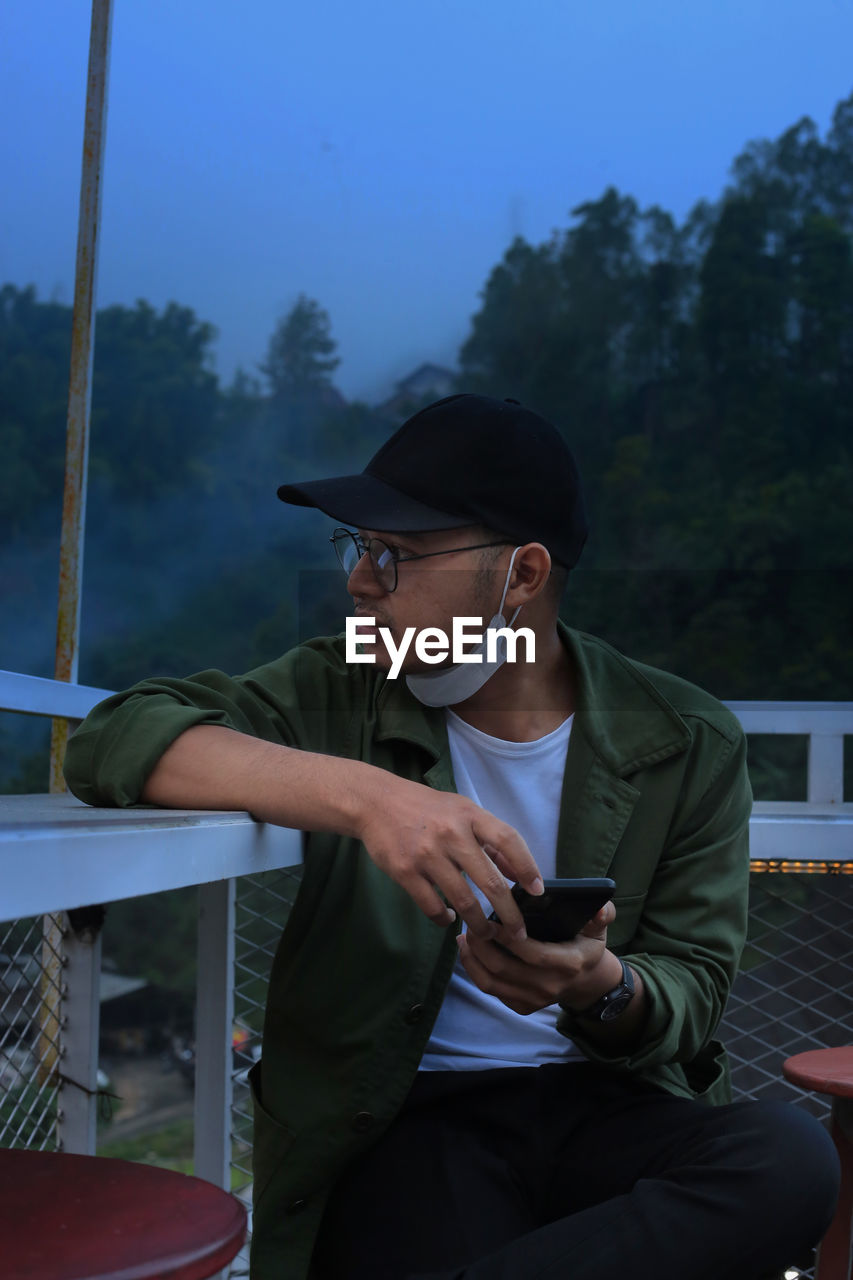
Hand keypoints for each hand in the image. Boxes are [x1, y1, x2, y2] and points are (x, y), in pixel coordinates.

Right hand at [355, 774, 542, 938]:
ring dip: (479, 925)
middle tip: (518, 933)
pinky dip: (445, 919)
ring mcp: (427, 855)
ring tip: (487, 934)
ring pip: (464, 901)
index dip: (527, 867)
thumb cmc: (427, 809)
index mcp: (470, 815)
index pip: (508, 841)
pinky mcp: (406, 872)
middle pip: (490, 882)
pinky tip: (450, 919)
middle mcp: (451, 834)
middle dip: (509, 914)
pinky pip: (433, 907)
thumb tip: (519, 874)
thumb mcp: (462, 812)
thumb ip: (490, 841)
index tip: (537, 891)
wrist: (377, 803)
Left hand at [456, 901, 618, 1013]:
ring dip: (471, 959)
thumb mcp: (599, 928)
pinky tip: (470, 951)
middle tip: (469, 922)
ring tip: (464, 937)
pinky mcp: (522, 1006)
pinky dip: (475, 971)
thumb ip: (602, 914)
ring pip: (491, 983)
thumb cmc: (586, 946)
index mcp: (568, 964)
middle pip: (504, 968)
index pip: (533, 953)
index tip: (489, 918)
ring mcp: (534, 999)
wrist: (586, 982)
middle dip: (481, 945)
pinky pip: (492, 991)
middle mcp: (550, 986)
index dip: (507, 937)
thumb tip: (599, 908)